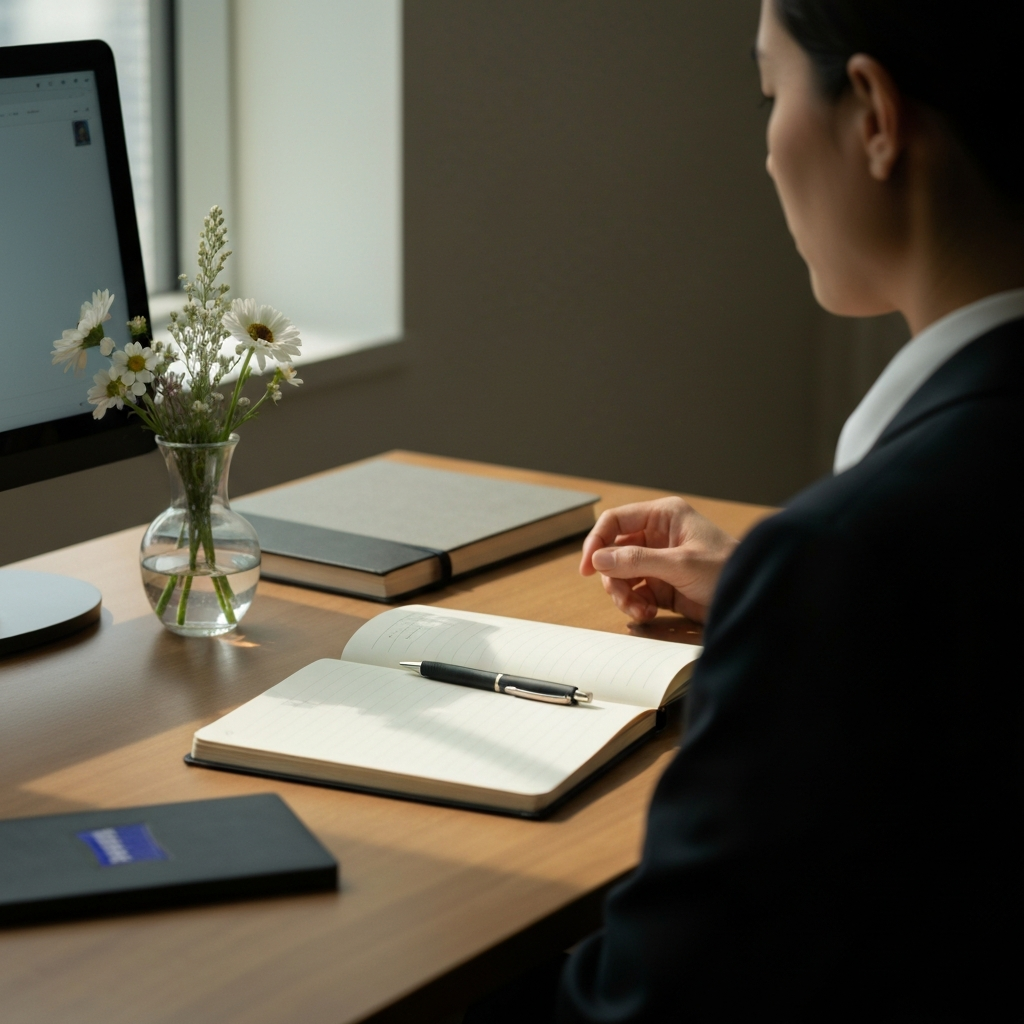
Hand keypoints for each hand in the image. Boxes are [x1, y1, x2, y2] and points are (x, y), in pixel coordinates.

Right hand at [579, 497, 738, 622]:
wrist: (752, 599)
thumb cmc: (728, 569)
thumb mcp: (681, 564)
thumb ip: (638, 561)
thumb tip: (599, 559)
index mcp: (664, 516)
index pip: (616, 521)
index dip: (596, 542)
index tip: (587, 567)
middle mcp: (658, 536)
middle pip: (614, 552)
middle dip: (613, 577)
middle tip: (621, 597)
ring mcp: (659, 561)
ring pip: (621, 576)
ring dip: (624, 595)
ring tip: (639, 610)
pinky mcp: (663, 585)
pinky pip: (635, 593)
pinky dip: (635, 606)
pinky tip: (648, 614)